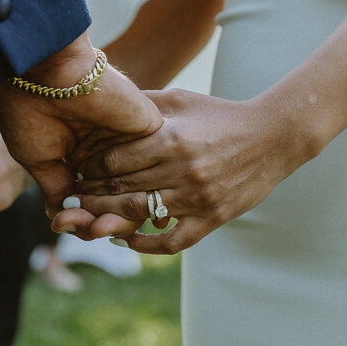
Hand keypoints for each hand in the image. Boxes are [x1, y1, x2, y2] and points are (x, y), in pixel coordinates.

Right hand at [0, 33, 162, 214]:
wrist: (46, 70)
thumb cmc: (31, 108)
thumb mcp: (37, 157)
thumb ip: (55, 187)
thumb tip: (63, 215)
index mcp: (81, 153)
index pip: (91, 196)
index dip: (79, 216)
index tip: (61, 225)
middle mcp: (107, 150)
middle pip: (113, 200)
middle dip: (95, 220)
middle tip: (78, 227)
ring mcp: (129, 143)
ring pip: (133, 193)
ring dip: (113, 213)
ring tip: (92, 222)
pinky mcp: (150, 133)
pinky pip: (150, 175)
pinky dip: (132, 194)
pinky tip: (114, 203)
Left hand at [51, 89, 302, 253]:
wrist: (274, 137)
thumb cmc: (222, 115)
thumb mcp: (183, 100)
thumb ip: (145, 104)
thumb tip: (105, 101)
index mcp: (172, 139)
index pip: (114, 160)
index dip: (88, 167)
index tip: (76, 169)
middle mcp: (182, 171)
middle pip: (120, 189)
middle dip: (91, 194)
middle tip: (72, 197)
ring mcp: (198, 198)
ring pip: (139, 215)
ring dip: (107, 218)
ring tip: (89, 217)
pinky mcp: (212, 219)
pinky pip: (172, 241)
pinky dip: (146, 245)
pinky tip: (127, 241)